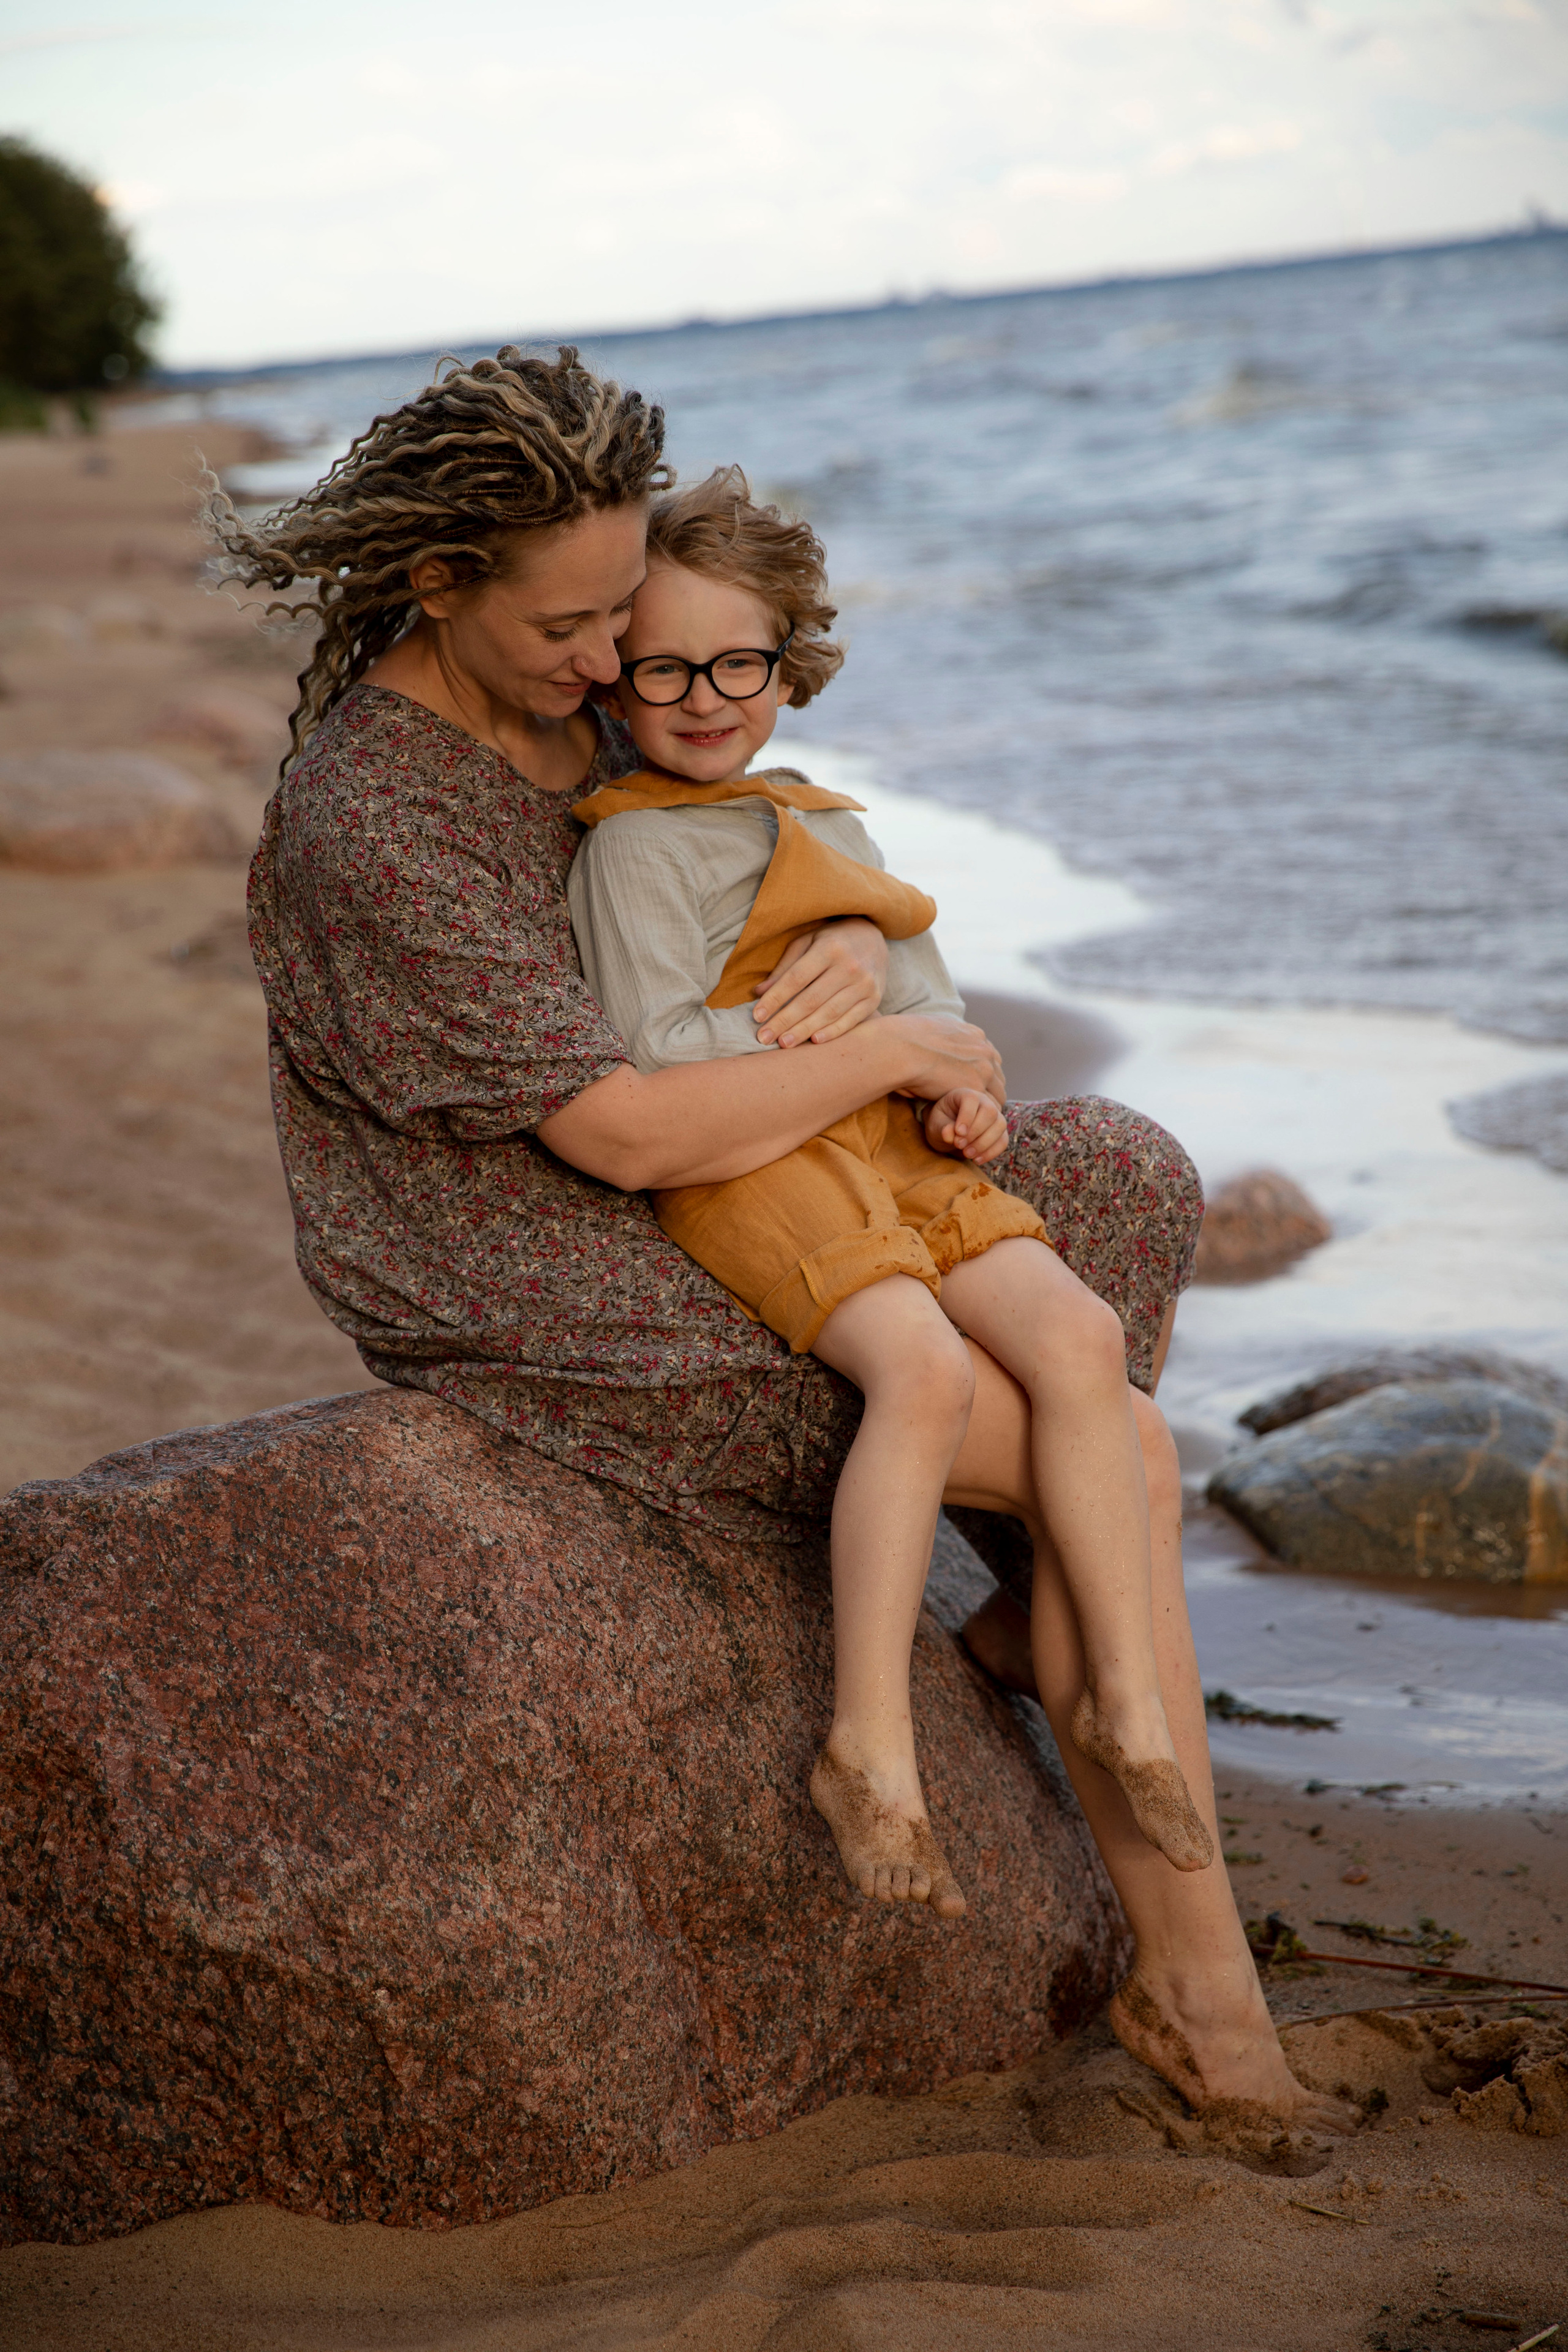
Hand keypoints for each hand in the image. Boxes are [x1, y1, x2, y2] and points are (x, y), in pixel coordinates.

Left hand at [753, 917, 887, 1046]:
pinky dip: (832, 1032)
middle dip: (784, 1020)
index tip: (757, 1016)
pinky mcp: (874, 999)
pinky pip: (850, 1020)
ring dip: (804, 1030)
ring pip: (830, 1013)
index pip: (796, 978)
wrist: (873, 938)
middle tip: (764, 1037)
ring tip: (783, 1043)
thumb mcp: (806, 943)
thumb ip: (784, 968)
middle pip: (811, 1000)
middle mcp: (849, 966)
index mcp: (829, 948)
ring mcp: (865, 984)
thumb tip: (758, 992)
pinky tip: (814, 1041)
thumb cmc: (831, 941)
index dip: (775, 998)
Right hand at [887, 1012, 1006, 1109]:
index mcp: (973, 1034)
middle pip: (997, 1075)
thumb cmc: (902, 1041)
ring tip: (973, 1121)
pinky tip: (970, 1125)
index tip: (971, 1086)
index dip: (981, 1074)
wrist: (899, 1048)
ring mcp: (983, 1067)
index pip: (988, 1058)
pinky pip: (990, 1106)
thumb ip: (939, 1043)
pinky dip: (982, 1117)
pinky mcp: (976, 1086)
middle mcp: (982, 1048)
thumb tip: (930, 1053)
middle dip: (989, 1090)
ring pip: (998, 1093)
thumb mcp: (927, 1033)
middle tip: (975, 1108)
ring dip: (987, 1106)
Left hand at [924, 1087, 1008, 1163]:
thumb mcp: (936, 1124)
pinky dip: (991, 1152)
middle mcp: (984, 1102)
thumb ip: (942, 1128)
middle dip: (975, 1132)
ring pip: (1000, 1126)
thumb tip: (949, 1134)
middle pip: (990, 1112)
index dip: (967, 1117)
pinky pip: (1003, 1141)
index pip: (971, 1100)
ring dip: (984, 1143)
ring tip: (967, 1154)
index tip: (958, 1133)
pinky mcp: (999, 1132)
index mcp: (965, 1095)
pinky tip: (976, 1160)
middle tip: (959, 1145)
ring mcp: (995, 1116)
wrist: (949, 1132)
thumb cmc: (941, 1124)